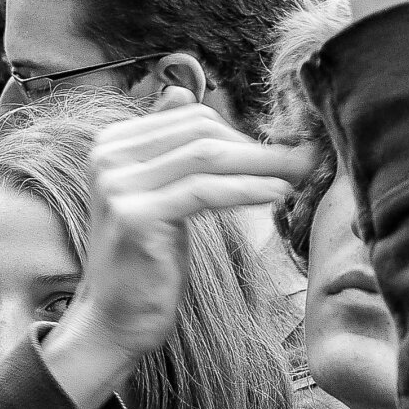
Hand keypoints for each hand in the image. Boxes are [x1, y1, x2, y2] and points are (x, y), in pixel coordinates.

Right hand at [56, 89, 309, 373]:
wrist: (116, 317)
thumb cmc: (145, 259)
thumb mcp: (155, 192)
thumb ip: (165, 146)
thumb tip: (179, 90)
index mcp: (110, 144)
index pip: (190, 118)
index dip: (240, 132)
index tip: (279, 152)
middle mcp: (107, 156)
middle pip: (200, 132)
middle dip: (256, 146)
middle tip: (301, 161)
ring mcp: (117, 184)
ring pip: (206, 157)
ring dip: (261, 165)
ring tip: (298, 176)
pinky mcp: (135, 215)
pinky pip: (205, 191)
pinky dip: (247, 190)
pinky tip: (277, 196)